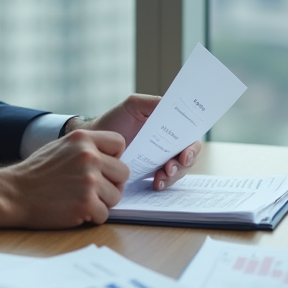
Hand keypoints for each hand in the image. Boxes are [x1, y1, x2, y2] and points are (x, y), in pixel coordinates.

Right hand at [0, 129, 128, 227]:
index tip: (101, 167)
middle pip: (122, 172)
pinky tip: (74, 210)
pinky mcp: (86, 203)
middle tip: (91, 189)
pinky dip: (91, 217)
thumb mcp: (60, 147)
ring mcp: (89, 180)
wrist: (13, 193)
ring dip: (101, 202)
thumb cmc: (36, 173)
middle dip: (110, 183)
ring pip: (116, 196)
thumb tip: (110, 157)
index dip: (113, 157)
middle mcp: (88, 156)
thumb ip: (85, 148)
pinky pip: (105, 214)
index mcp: (82, 138)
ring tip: (78, 199)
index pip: (119, 143)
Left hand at [68, 94, 201, 191]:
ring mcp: (161, 159)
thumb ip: (153, 103)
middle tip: (171, 168)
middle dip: (184, 164)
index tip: (185, 154)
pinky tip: (156, 184)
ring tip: (161, 177)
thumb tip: (171, 105)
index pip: (189, 136)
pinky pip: (164, 180)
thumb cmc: (114, 120)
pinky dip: (164, 183)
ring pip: (178, 170)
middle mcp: (169, 142)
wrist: (94, 142)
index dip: (192, 146)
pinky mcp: (151, 173)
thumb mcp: (133, 105)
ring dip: (174, 176)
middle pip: (188, 155)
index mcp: (169, 125)